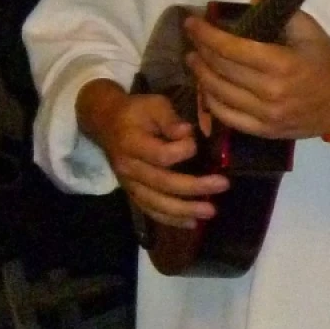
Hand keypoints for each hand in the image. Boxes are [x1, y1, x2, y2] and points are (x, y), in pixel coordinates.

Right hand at [76, 78, 222, 227]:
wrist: (106, 123)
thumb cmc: (136, 112)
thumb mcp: (153, 105)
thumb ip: (170, 118)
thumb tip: (187, 132)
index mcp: (132, 142)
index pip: (160, 155)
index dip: (182, 151)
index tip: (196, 143)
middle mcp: (128, 167)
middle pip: (162, 183)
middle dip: (194, 187)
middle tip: (223, 185)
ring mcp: (129, 184)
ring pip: (156, 203)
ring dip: (185, 210)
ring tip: (210, 211)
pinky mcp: (132, 193)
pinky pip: (150, 211)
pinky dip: (171, 220)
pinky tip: (192, 223)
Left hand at [186, 0, 329, 141]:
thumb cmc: (327, 62)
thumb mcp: (308, 29)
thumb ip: (277, 5)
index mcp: (281, 63)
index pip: (231, 48)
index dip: (207, 34)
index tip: (192, 23)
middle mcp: (270, 92)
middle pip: (221, 70)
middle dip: (201, 51)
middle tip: (192, 39)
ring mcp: (266, 115)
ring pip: (219, 94)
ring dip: (201, 75)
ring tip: (194, 61)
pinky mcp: (265, 131)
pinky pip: (228, 118)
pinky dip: (212, 102)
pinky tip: (207, 89)